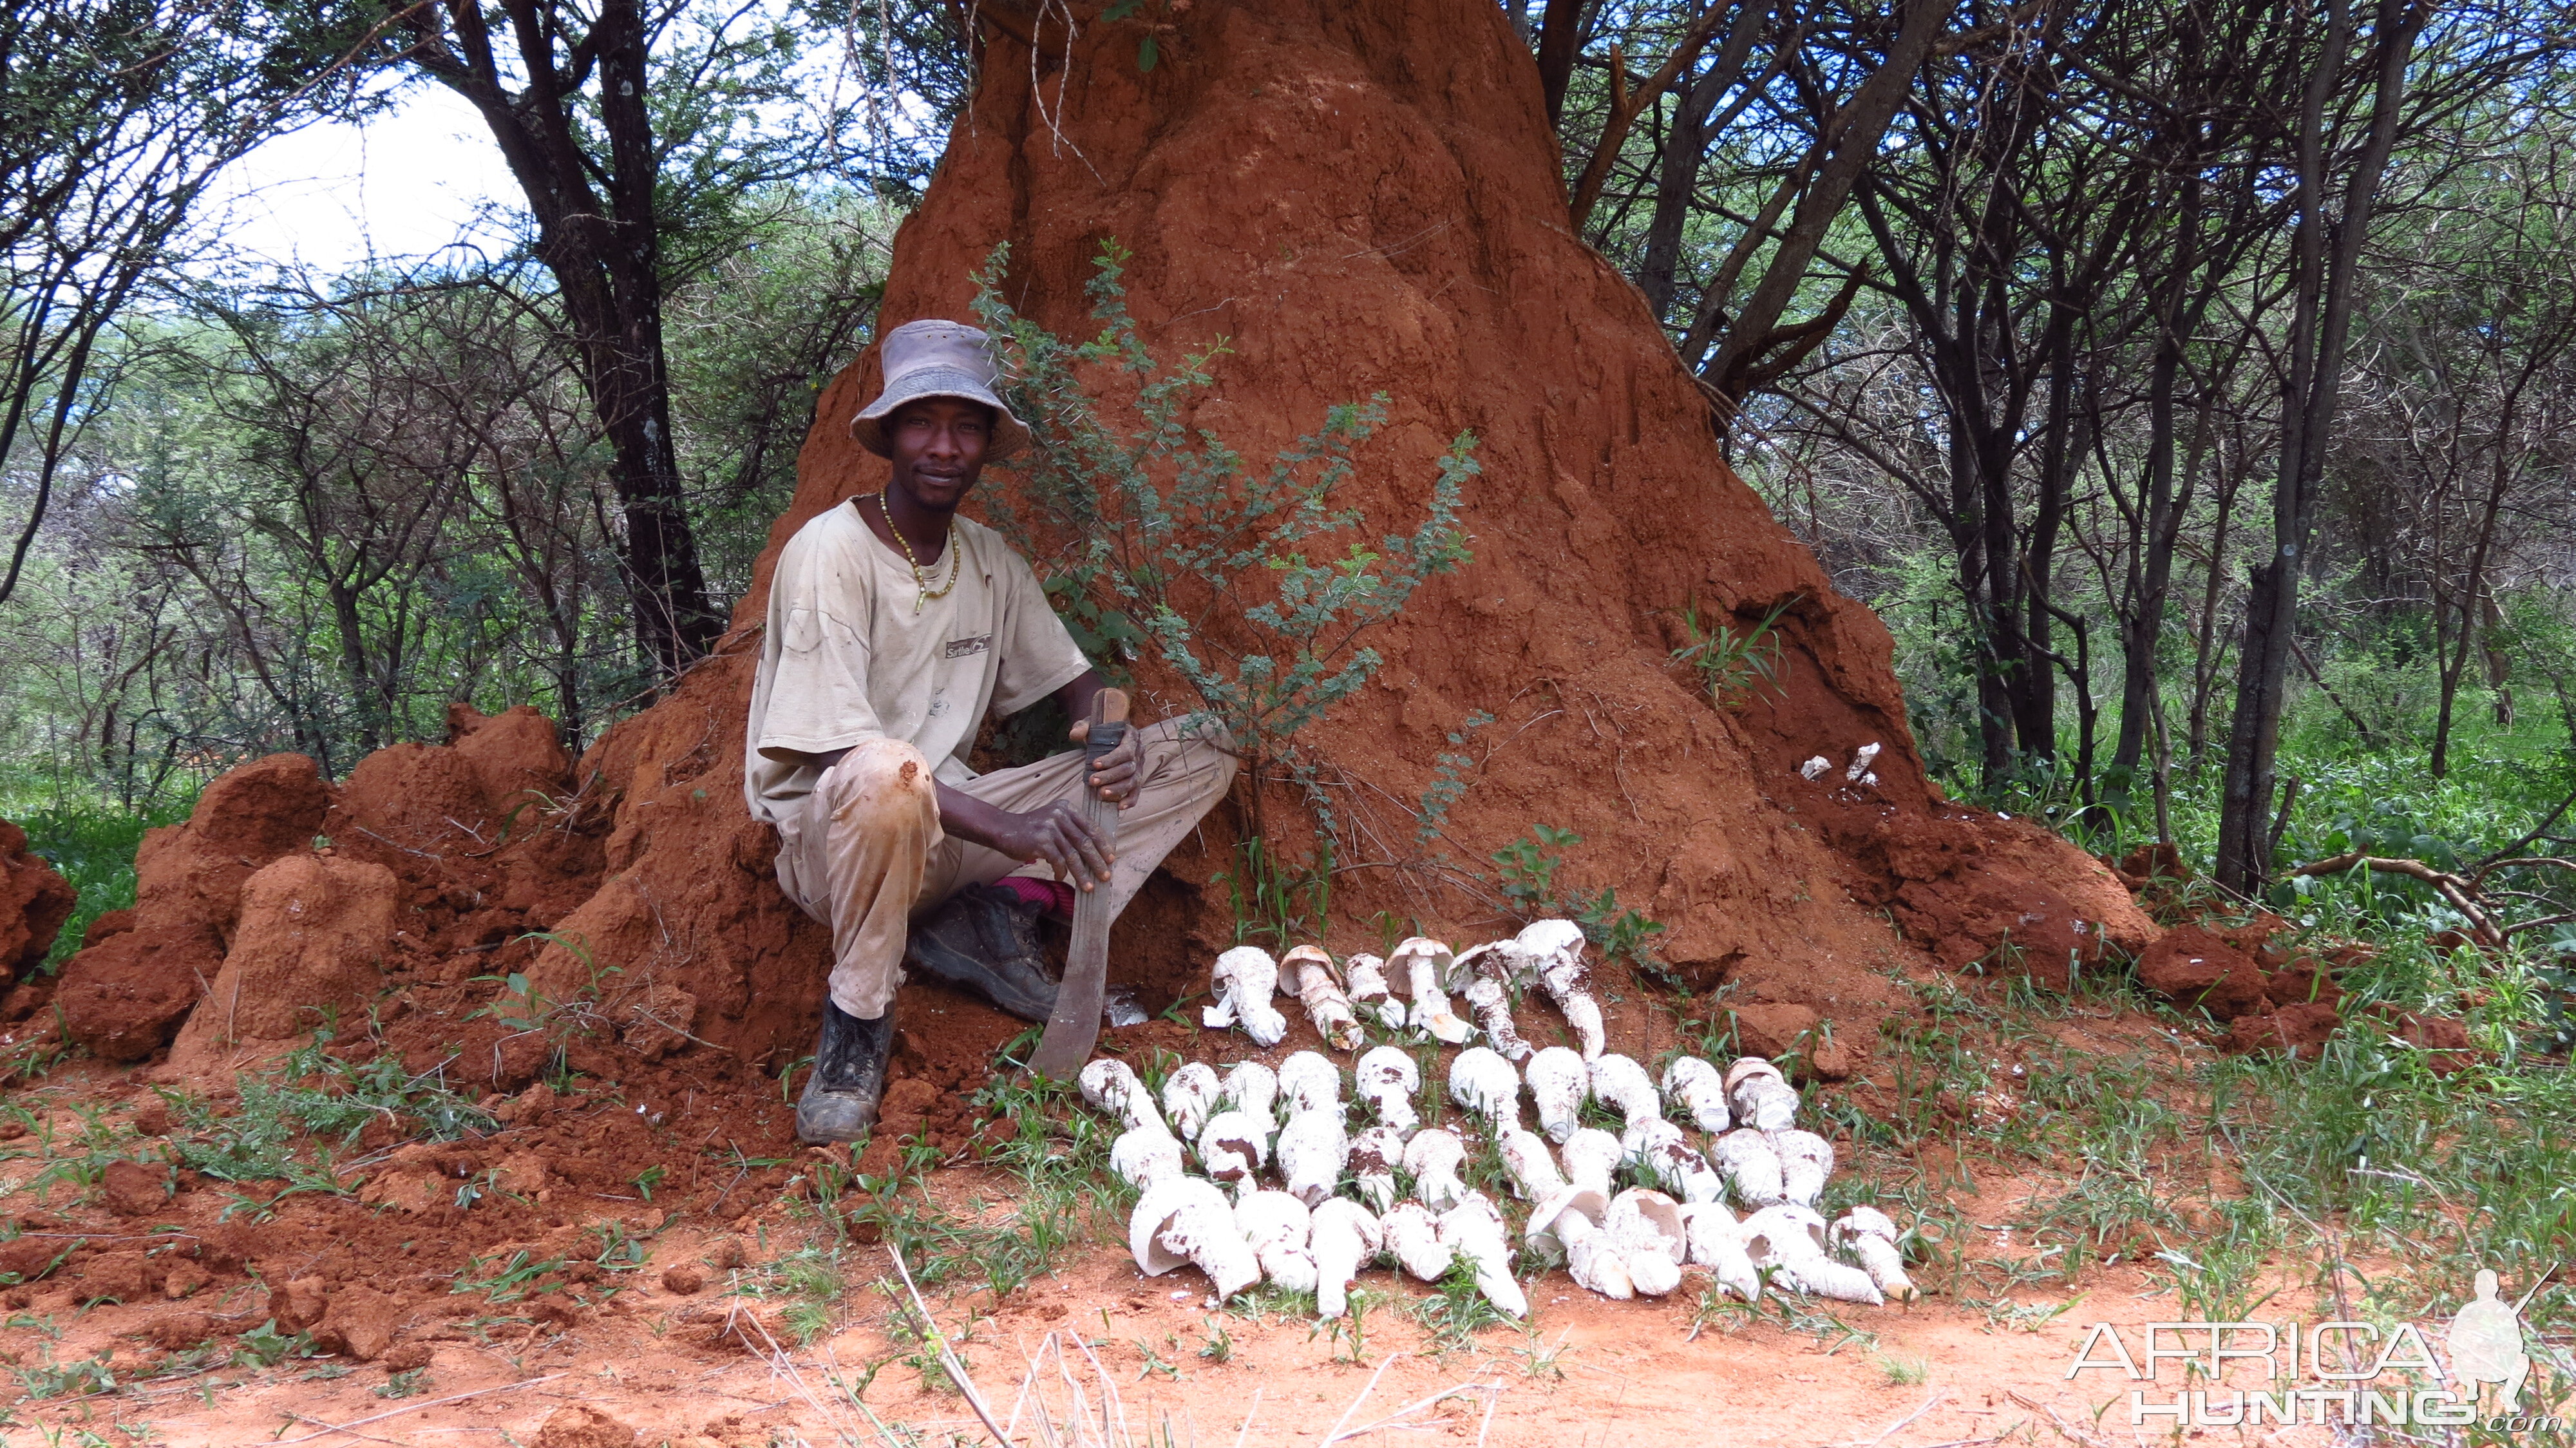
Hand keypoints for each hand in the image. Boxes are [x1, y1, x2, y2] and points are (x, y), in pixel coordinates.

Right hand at [995, 800, 1114, 888]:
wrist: (1004, 829)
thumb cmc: (1032, 829)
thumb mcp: (1053, 821)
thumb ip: (1071, 830)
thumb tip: (1095, 852)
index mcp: (1067, 809)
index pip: (1091, 828)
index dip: (1103, 845)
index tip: (1111, 858)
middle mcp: (1060, 815)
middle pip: (1085, 842)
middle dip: (1098, 861)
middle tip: (1106, 875)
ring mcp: (1050, 828)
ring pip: (1073, 855)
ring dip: (1082, 873)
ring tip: (1089, 886)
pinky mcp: (1041, 842)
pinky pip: (1058, 861)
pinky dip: (1061, 872)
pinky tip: (1060, 877)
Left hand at [1070, 719, 1142, 808]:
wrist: (1109, 735)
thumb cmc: (1101, 730)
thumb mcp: (1091, 724)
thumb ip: (1082, 727)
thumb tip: (1075, 735)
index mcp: (1131, 735)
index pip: (1126, 750)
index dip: (1112, 759)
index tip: (1095, 764)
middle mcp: (1139, 751)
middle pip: (1129, 768)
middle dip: (1110, 776)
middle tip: (1092, 781)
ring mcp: (1140, 766)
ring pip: (1133, 781)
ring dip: (1118, 789)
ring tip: (1102, 794)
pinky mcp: (1137, 778)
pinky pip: (1137, 791)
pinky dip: (1130, 800)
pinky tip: (1119, 806)